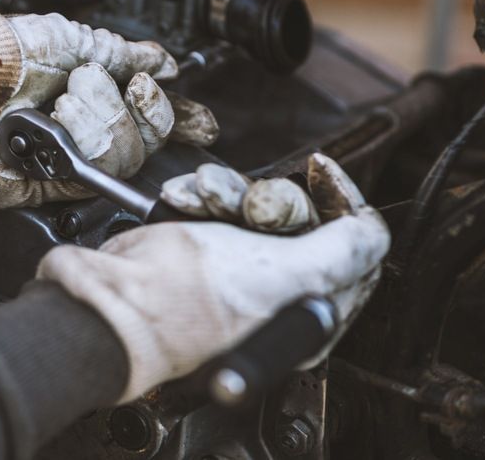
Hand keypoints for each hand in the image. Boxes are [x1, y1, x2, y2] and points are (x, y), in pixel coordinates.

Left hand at [0, 9, 217, 208]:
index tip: (200, 118)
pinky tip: (55, 128)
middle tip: (98, 85)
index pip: (148, 105)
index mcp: (89, 85)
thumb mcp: (64, 38)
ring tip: (59, 104)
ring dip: (98, 118)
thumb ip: (121, 52)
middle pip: (153, 132)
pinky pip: (100, 174)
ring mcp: (74, 154)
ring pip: (131, 151)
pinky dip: (82, 145)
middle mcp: (87, 122)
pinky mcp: (59, 185)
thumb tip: (163, 61)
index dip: (177, 113)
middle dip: (139, 106)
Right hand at [38, 153, 389, 401]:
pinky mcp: (209, 253)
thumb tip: (372, 229)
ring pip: (261, 206)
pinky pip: (224, 206)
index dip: (342, 202)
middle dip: (272, 198)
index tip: (319, 173)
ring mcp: (244, 273)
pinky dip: (206, 196)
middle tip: (245, 205)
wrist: (112, 297)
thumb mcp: (284, 275)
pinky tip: (188, 201)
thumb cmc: (183, 301)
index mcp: (313, 311)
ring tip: (203, 199)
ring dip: (231, 191)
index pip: (358, 246)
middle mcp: (283, 295)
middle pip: (307, 219)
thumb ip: (345, 251)